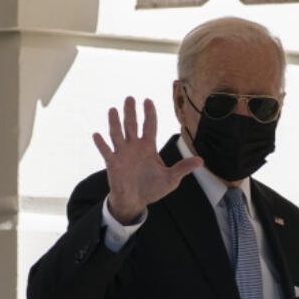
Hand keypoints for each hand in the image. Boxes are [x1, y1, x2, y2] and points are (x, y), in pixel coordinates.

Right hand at [91, 96, 201, 223]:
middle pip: (132, 125)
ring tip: (113, 110)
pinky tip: (96, 134)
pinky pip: (106, 151)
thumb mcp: (171, 179)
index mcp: (148, 147)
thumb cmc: (153, 188)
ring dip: (114, 122)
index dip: (149, 113)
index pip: (149, 126)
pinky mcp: (113, 163)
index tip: (148, 100)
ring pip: (117, 134)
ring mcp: (122, 154)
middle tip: (130, 98)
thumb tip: (201, 161)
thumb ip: (183, 168)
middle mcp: (134, 147)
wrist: (137, 201)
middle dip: (131, 112)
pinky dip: (101, 143)